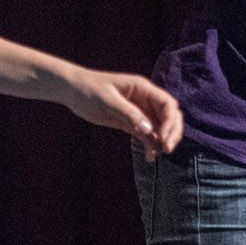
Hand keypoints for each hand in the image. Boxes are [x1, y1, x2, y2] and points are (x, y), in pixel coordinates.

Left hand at [64, 69, 183, 161]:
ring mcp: (138, 112)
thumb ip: (129, 113)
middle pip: (169, 116)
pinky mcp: (130, 122)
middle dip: (172, 132)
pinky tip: (149, 156)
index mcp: (143, 88)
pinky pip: (146, 134)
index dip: (170, 121)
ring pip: (159, 127)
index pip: (167, 103)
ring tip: (155, 155)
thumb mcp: (108, 99)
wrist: (73, 91)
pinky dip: (150, 144)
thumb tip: (149, 129)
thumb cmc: (90, 89)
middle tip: (167, 149)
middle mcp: (145, 100)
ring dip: (161, 141)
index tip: (164, 138)